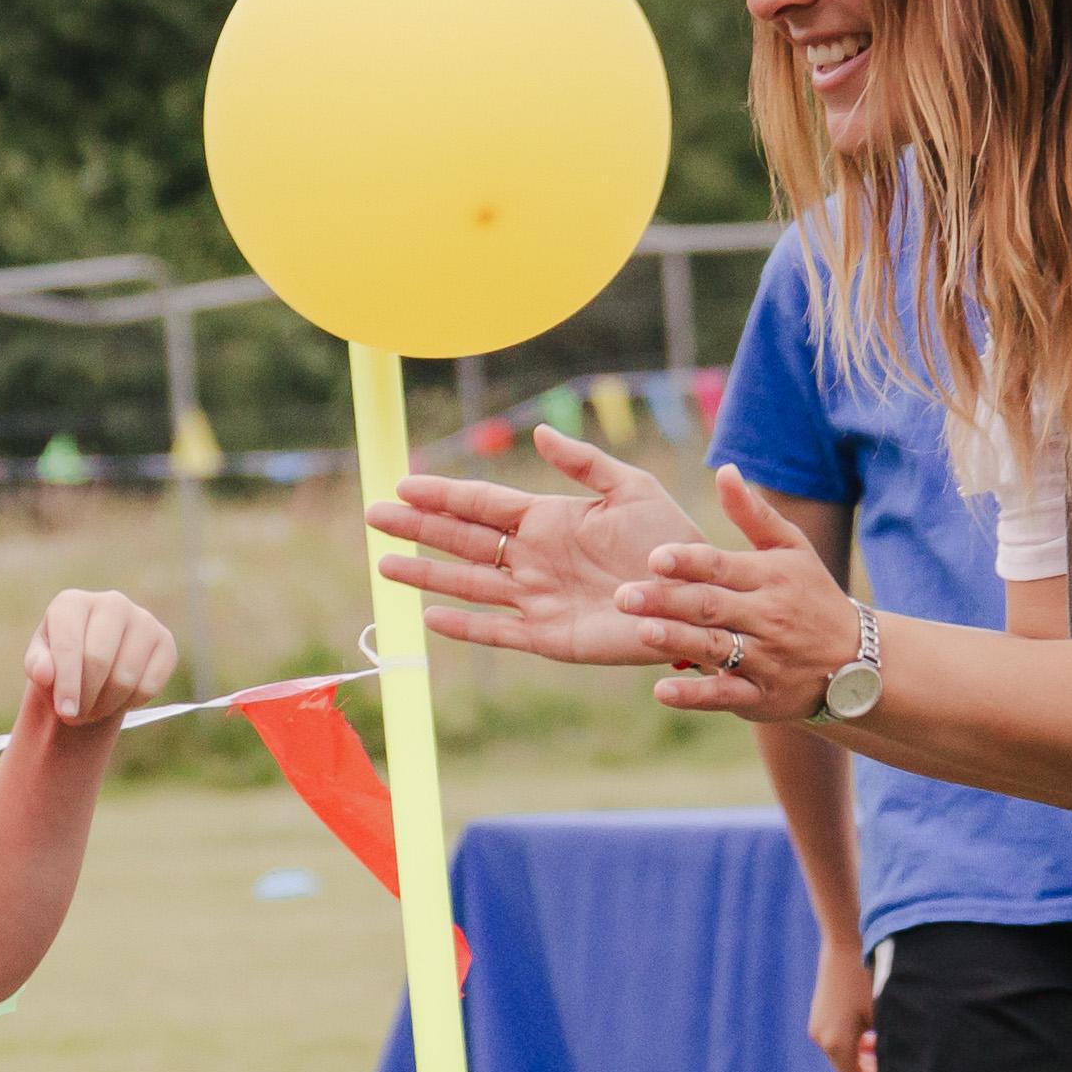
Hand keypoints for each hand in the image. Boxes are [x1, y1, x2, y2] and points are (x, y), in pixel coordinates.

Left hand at [21, 587, 178, 725]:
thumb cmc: (60, 664)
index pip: (70, 645)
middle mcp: (111, 602)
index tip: (65, 713)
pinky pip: (149, 685)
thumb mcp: (40, 665)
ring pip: (125, 677)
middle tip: (75, 716)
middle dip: (86, 698)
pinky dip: (132, 703)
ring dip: (106, 705)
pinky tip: (119, 698)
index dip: (67, 684)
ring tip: (93, 709)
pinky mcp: (165, 641)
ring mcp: (142, 619)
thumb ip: (37, 666)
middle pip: (98, 660)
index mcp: (72, 602)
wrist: (93, 667)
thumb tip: (44, 673)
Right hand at [370, 427, 706, 666]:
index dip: (443, 495)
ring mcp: (537, 598)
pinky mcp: (549, 637)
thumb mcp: (631, 489)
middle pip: (462, 540)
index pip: (483, 505)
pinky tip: (430, 617)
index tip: (403, 484)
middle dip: (418, 528)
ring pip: (468, 584)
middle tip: (374, 517)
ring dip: (426, 576)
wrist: (696, 596)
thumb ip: (584, 463)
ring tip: (385, 567)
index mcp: (548, 520)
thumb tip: (538, 434)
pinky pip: (498, 630)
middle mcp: (533, 558)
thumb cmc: (671, 540)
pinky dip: (465, 626)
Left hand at [610, 468, 871, 720]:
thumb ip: (753, 514)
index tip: (654, 557)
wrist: (855, 660)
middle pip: (711, 607)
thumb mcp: (791, 550)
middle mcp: (767, 617)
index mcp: (769, 577)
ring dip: (678, 640)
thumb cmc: (810, 595)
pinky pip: (725, 696)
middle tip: (622, 595)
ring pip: (717, 647)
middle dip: (667, 600)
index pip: (723, 567)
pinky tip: (661, 691)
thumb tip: (725, 470)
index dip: (689, 562)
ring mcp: (764, 658)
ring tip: (641, 631)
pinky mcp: (759, 696)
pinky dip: (695, 695)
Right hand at [808, 938, 876, 1071]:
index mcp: (838, 1044)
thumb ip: (888, 1046)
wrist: (845, 942)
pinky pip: (839, 1043)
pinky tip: (872, 1033)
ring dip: (866, 1061)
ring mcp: (818, 1028)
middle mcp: (822, 1039)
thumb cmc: (870, 977)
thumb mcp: (885, 1014)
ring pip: (845, 1058)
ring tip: (886, 1048)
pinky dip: (856, 1046)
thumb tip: (900, 1070)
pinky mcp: (820, 1017)